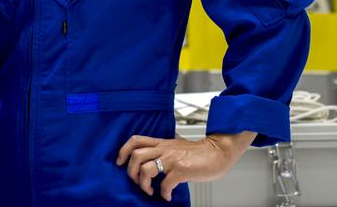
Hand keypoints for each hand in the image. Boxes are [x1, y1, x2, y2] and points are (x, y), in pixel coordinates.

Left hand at [116, 131, 255, 200]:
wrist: (217, 152)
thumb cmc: (198, 152)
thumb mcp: (175, 146)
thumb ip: (163, 150)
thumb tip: (153, 160)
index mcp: (161, 143)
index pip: (135, 140)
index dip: (123, 150)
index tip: (120, 162)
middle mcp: (164, 149)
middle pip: (136, 155)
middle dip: (131, 171)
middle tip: (137, 181)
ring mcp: (172, 159)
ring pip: (146, 169)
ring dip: (144, 183)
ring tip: (150, 190)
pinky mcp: (181, 170)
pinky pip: (165, 183)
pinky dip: (163, 193)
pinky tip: (167, 196)